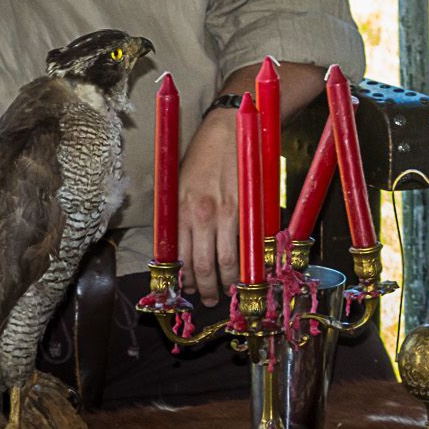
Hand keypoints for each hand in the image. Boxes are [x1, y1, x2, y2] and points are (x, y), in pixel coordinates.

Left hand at [177, 111, 240, 305]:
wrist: (232, 129)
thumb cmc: (203, 154)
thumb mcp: (180, 184)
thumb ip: (180, 215)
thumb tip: (181, 246)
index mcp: (180, 211)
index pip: (179, 258)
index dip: (183, 280)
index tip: (188, 290)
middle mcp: (200, 215)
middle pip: (202, 266)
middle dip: (206, 289)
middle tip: (209, 299)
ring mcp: (227, 213)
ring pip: (226, 260)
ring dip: (227, 281)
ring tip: (229, 290)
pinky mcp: (249, 207)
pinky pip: (247, 244)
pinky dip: (248, 261)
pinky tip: (249, 269)